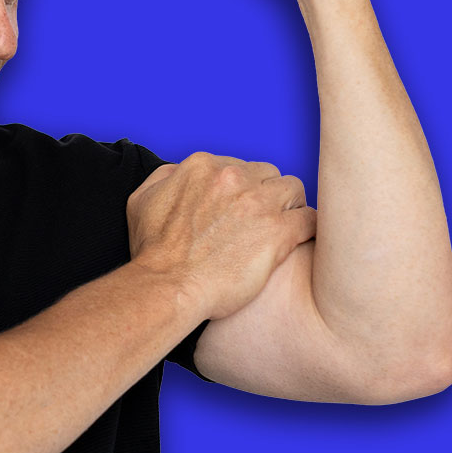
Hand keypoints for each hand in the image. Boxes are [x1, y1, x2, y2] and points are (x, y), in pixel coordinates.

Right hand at [127, 154, 315, 321]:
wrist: (168, 286)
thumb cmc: (153, 252)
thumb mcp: (141, 201)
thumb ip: (165, 177)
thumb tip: (181, 172)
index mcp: (203, 167)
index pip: (238, 166)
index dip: (241, 189)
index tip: (238, 210)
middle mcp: (233, 177)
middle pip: (268, 174)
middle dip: (265, 195)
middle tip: (258, 222)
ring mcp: (258, 202)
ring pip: (294, 190)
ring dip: (289, 208)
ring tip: (280, 230)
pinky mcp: (278, 231)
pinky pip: (310, 219)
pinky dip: (307, 229)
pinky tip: (299, 241)